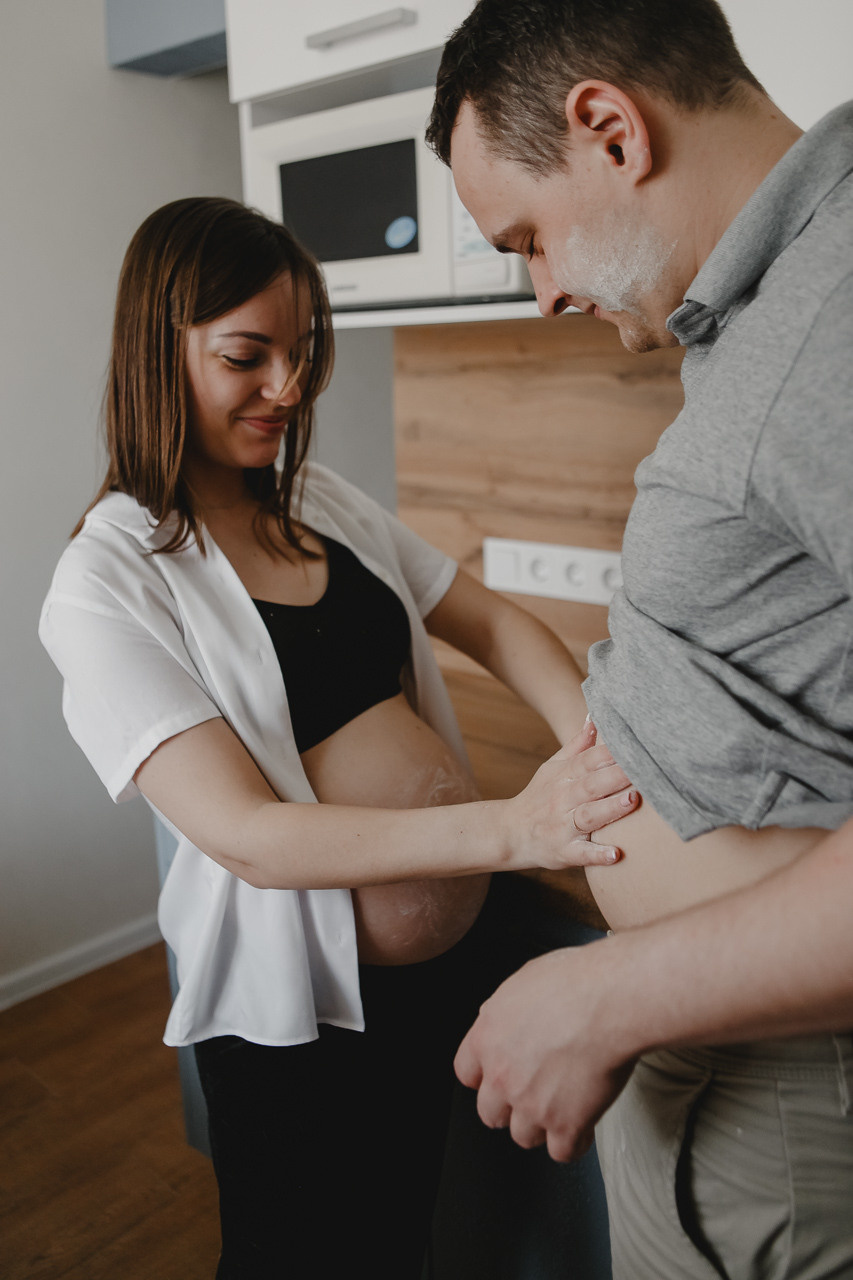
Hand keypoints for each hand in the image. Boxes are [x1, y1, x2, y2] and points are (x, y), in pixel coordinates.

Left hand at [454, 942, 636, 1160]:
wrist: (609, 1002)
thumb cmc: (575, 982)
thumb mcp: (524, 982)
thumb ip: (507, 1011)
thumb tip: (509, 1018)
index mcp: (487, 1038)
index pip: (467, 1073)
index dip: (484, 1078)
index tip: (496, 1078)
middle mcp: (503, 1076)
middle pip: (490, 1112)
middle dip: (509, 1108)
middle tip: (531, 1097)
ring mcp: (531, 1104)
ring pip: (524, 1136)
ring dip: (542, 1126)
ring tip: (561, 1110)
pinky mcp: (565, 1124)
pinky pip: (562, 1152)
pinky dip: (574, 1143)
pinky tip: (584, 1128)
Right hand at [506, 719, 637, 869]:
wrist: (509, 832)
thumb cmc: (539, 798)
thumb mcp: (554, 768)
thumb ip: (578, 746)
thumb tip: (595, 717)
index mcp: (564, 777)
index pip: (588, 760)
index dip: (610, 753)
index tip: (634, 744)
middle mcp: (563, 799)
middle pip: (591, 785)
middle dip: (616, 776)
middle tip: (643, 769)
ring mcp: (563, 826)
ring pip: (589, 816)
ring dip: (610, 809)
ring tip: (632, 800)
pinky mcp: (564, 852)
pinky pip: (581, 854)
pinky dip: (597, 855)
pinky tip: (615, 854)